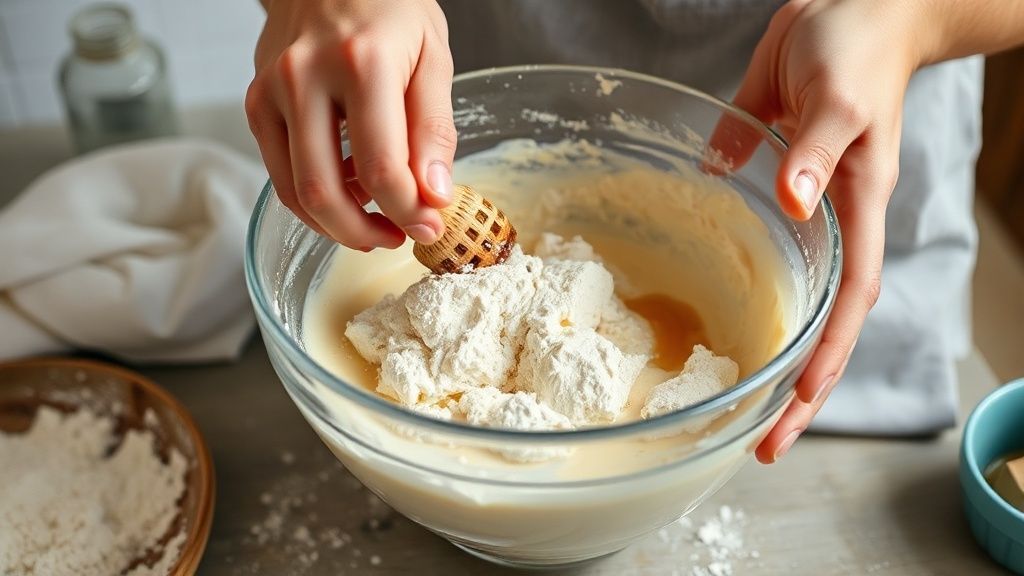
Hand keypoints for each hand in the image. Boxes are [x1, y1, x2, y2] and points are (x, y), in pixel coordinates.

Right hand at [246, 0, 455, 249]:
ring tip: (376, 225)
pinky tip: (347, 193)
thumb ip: (435, 128)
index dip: (408, 211)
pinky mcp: (255, 103)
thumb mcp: (433, 56)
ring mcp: (271, 91)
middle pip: (324, 190)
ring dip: (338, 226)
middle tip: (400, 237)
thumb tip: (434, 195)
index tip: (431, 226)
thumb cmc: (389, 8)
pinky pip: (280, 174)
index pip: (381, 166)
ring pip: (295, 192)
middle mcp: (305, 77)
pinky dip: (313, 200)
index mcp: (362, 63)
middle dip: (366, 233)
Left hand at [722, 0, 924, 462]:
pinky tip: (708, 314)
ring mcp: (803, 209)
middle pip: (821, 321)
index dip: (824, 361)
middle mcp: (832, 223)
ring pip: (791, 296)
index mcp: (856, 209)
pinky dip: (741, 286)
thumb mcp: (836, 97)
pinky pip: (758, 247)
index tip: (794, 411)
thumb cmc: (856, 49)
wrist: (855, 9)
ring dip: (771, 349)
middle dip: (797, 385)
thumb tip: (797, 202)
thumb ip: (818, 150)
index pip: (847, 306)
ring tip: (740, 403)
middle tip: (763, 443)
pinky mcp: (774, 185)